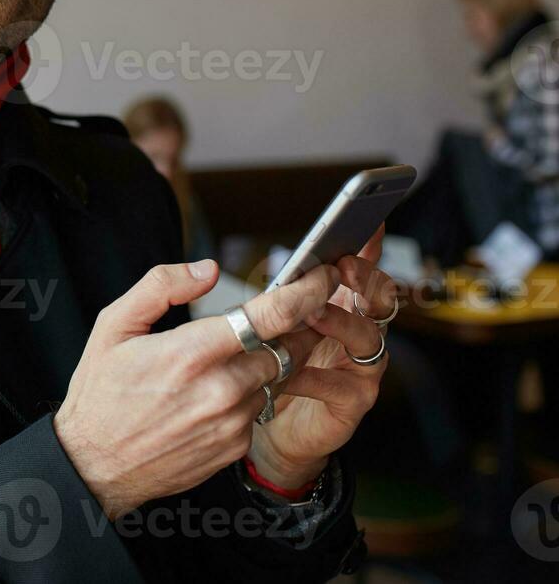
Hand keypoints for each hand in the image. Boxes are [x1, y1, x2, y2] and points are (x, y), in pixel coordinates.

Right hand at [55, 259, 337, 518]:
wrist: (94, 464)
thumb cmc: (100, 392)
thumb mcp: (113, 326)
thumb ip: (161, 286)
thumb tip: (208, 269)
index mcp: (191, 352)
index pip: (272, 315)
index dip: (306, 290)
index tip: (321, 275)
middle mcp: (220, 389)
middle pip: (285, 346)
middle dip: (288, 326)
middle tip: (275, 315)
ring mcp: (231, 422)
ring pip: (274, 376)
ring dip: (265, 361)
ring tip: (230, 357)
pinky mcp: (235, 446)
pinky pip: (259, 407)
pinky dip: (248, 393)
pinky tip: (214, 392)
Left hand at [250, 226, 392, 489]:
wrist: (272, 430)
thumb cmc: (275, 368)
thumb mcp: (279, 324)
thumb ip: (291, 295)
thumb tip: (296, 258)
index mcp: (345, 310)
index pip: (364, 273)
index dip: (369, 250)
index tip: (367, 224)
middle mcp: (361, 336)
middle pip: (381, 301)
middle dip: (365, 280)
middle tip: (341, 267)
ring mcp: (362, 370)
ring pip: (367, 339)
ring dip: (341, 322)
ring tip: (313, 312)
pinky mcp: (352, 404)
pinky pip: (340, 386)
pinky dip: (314, 375)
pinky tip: (291, 371)